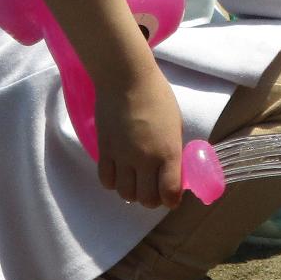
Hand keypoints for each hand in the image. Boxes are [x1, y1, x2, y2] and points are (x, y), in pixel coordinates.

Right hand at [92, 59, 185, 208]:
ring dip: (132, 192)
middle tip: (153, 188)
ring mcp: (122, 156)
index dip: (171, 201)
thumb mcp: (175, 124)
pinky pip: (106, 180)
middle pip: (146, 199)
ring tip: (135, 180)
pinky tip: (119, 172)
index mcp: (168, 151)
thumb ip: (173, 150)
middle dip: (151, 199)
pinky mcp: (105, 150)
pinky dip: (113, 182)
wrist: (126, 78)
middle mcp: (145, 159)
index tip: (171, 198)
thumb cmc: (157, 96)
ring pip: (125, 193)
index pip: (170, 193)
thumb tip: (172, 171)